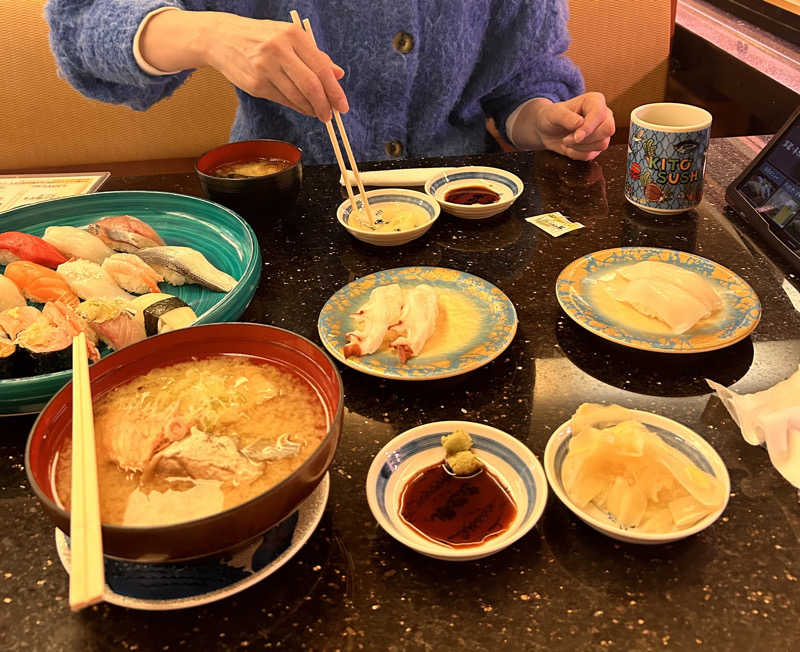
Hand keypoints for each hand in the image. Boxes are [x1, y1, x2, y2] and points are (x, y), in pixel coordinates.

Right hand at [141, 11, 348, 120]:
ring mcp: (265, 68)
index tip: (342, 106)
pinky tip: (302, 107)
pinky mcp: (256, 84)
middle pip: (311, 86)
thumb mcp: (290, 38)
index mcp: (293, 35)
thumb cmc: (262, 38)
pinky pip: (283, 101)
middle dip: (324, 105)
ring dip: (311, 109)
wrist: (222, 38)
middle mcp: (279, 50)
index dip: (335, 92)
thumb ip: (315, 56)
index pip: (321, 69)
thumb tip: (338, 75)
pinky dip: (296, 107)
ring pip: (297, 97)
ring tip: (317, 112)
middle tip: (330, 116)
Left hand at [533, 93, 614, 159]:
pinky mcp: (598, 145)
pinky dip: (578, 154)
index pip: (600, 114)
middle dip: (585, 139)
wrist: (547, 131)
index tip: (575, 137)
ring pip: (602, 144)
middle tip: (566, 139)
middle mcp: (603, 114)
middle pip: (607, 130)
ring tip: (566, 141)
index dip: (589, 128)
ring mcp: (602, 130)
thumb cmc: (551, 117)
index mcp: (594, 101)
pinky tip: (569, 148)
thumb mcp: (553, 114)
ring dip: (580, 147)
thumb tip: (580, 123)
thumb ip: (566, 117)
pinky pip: (593, 154)